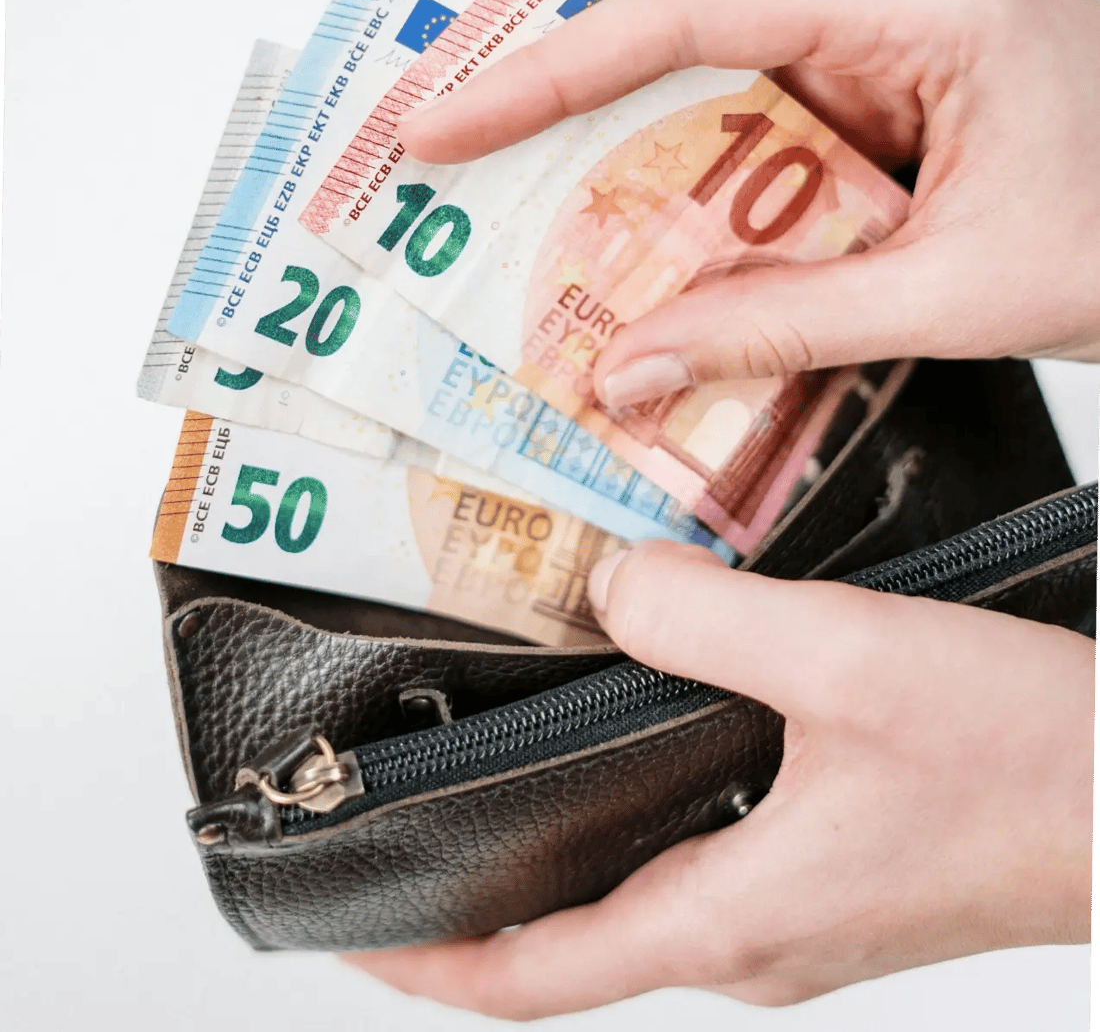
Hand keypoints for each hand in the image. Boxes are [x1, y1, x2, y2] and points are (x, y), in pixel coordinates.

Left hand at [344, 542, 1093, 1016]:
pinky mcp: (835, 870)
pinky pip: (700, 856)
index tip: (351, 922)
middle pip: (573, 942)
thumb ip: (705, 618)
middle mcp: (755, 935)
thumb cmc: (1031, 762)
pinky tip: (638, 741)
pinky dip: (638, 817)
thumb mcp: (845, 659)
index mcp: (731, 916)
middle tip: (407, 828)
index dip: (428, 959)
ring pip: (637, 895)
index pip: (535, 978)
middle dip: (479, 901)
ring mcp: (799, 911)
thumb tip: (608, 589)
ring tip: (496, 780)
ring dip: (559, 857)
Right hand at [398, 0, 1099, 411]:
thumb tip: (632, 365)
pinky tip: (613, 200)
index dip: (541, 69)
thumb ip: (778, 326)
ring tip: (502, 178)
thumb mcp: (952, 293)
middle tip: (443, 142)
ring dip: (593, 105)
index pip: (681, 4)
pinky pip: (727, 69)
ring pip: (683, 20)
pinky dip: (659, 133)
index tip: (445, 125)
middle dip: (540, 68)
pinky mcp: (860, 44)